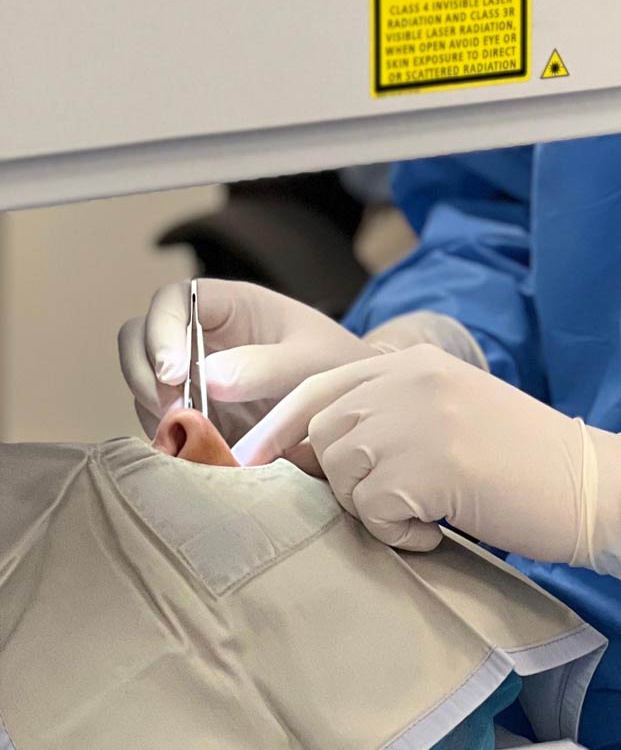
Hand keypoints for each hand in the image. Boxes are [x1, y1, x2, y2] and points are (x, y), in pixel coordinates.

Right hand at [118, 278, 374, 444]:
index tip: (173, 373)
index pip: (173, 300)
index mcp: (230, 305)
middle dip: (143, 373)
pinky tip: (192, 449)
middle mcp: (202, 334)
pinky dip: (165, 435)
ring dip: (153, 409)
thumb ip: (264, 366)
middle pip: (140, 338)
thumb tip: (206, 376)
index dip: (162, 331)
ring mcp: (192, 373)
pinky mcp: (193, 411)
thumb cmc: (337, 367)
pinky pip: (158, 419)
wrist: (351, 405)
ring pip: (143, 381)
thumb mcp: (312, 362)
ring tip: (187, 434)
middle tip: (175, 412)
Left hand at [234, 345, 614, 556]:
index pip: (317, 383)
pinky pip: (372, 512)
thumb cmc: (518, 466)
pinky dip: (400, 534)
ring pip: (340, 474)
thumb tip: (301, 458)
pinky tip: (441, 526)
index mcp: (414, 362)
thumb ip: (386, 418)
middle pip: (320, 433)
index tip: (242, 461)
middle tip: (386, 507)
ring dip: (373, 510)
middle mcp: (410, 377)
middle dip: (332, 481)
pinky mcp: (429, 463)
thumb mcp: (446, 418)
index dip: (273, 424)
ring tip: (427, 512)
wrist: (588, 485)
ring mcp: (419, 416)